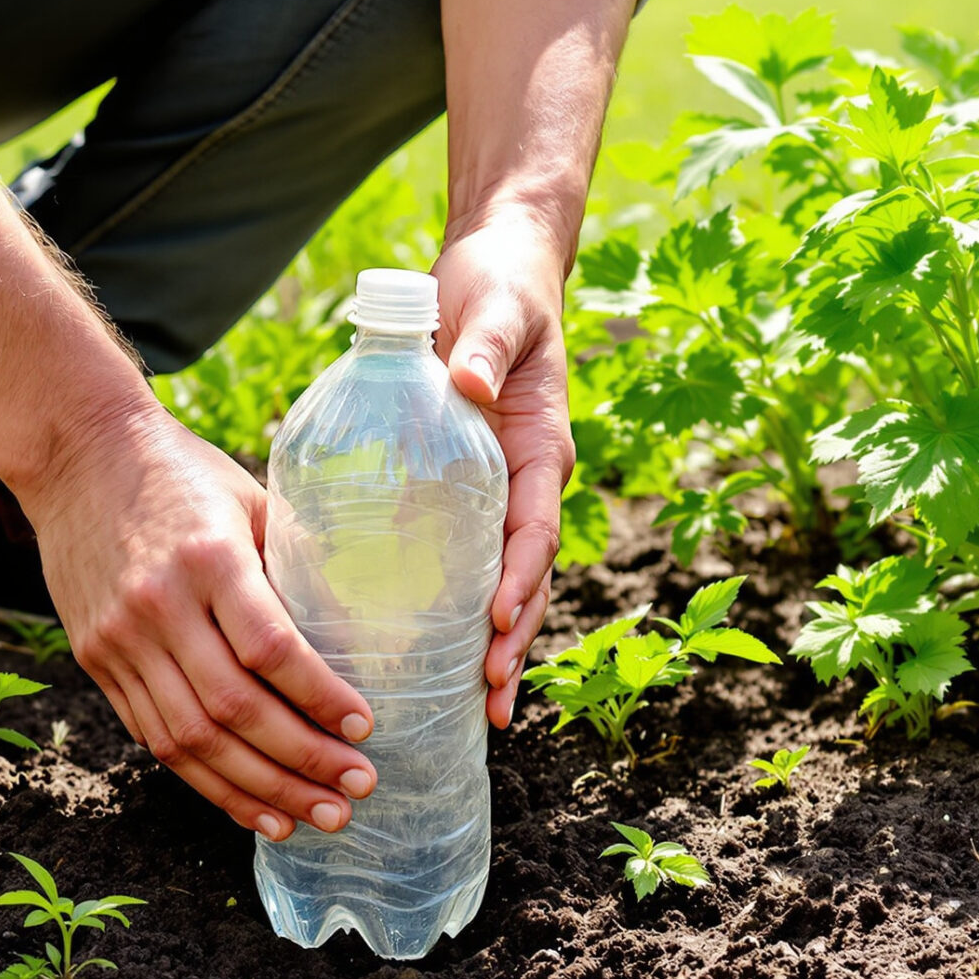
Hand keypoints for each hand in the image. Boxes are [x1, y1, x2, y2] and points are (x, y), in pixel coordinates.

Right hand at [16, 407, 379, 838]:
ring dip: (258, 790)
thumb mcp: (248, 500)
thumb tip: (357, 640)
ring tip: (313, 817)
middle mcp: (158, 605)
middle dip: (301, 760)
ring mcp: (119, 639)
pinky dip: (207, 782)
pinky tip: (254, 807)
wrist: (77, 453)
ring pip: (191, 740)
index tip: (365, 728)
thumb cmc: (182, 472)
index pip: (269, 648)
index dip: (319, 697)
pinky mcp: (96, 660)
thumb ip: (291, 567)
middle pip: (232, 708)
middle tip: (356, 790)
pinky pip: (155, 738)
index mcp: (207, 558)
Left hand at [434, 211, 574, 727]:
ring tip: (479, 708)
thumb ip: (483, 344)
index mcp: (539, 447)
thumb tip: (467, 385)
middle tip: (492, 700)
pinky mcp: (472, 491)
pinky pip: (474, 560)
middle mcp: (528, 481)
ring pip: (507, 580)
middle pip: (528, 575)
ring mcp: (503, 491)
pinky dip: (466, 610)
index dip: (521, 577)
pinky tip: (439, 657)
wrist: (499, 270)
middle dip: (514, 640)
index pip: (534, 527)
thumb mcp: (494, 308)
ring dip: (497, 643)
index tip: (499, 619)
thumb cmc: (499, 287)